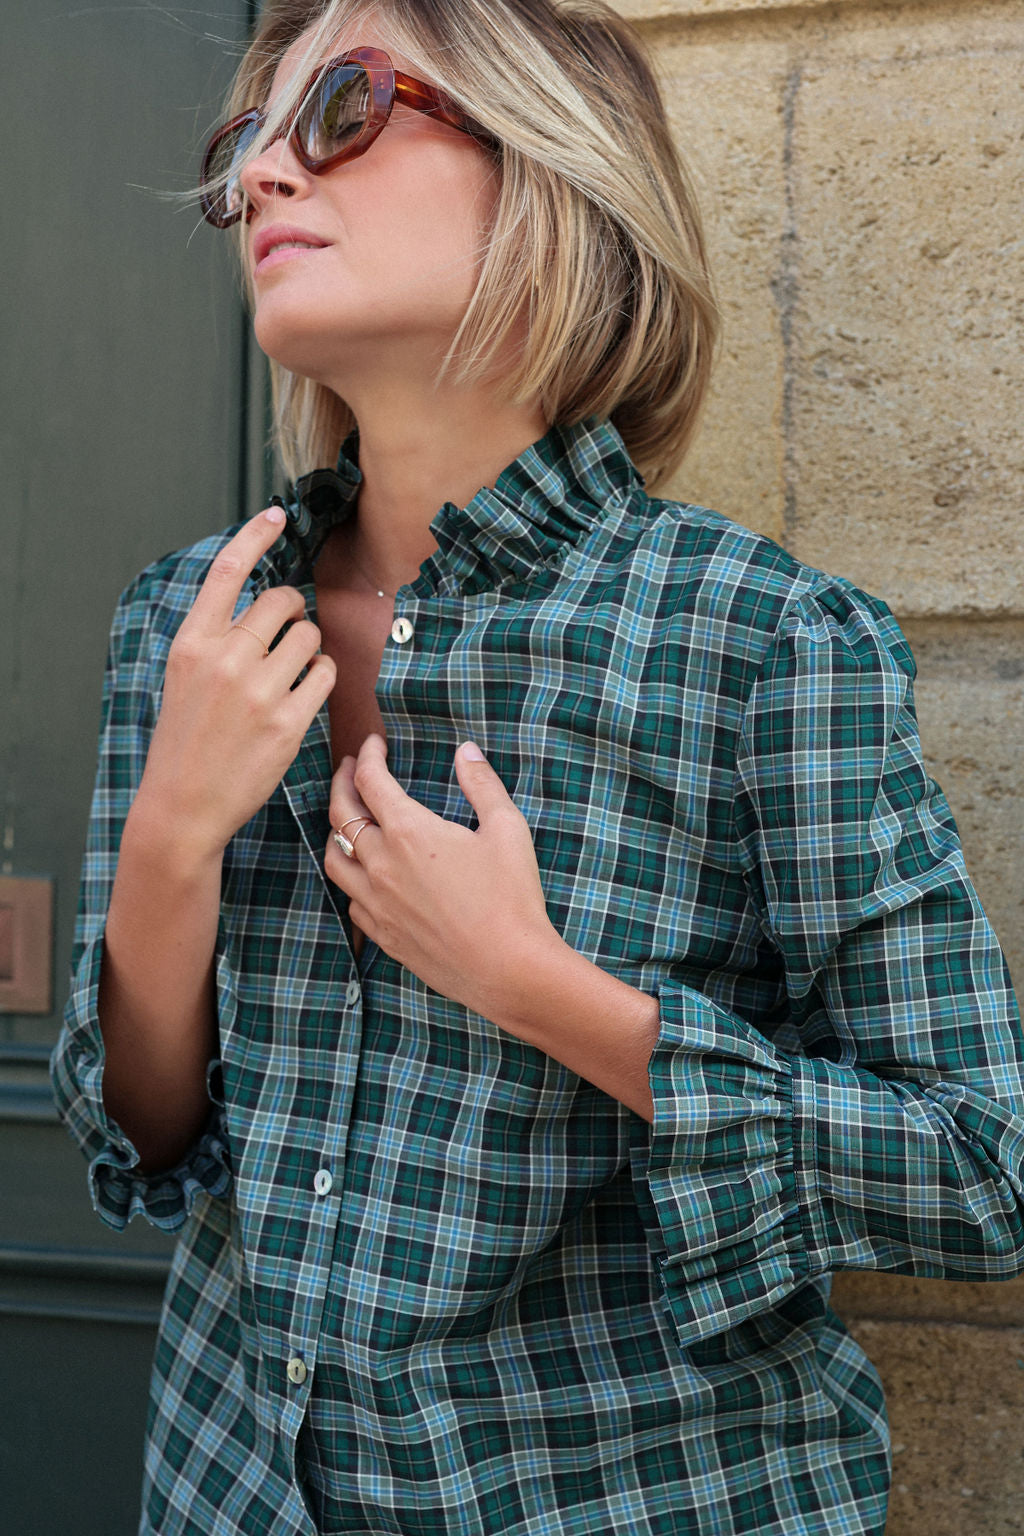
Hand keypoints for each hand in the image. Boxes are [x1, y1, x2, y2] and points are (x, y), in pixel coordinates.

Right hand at [133, 507, 335, 858]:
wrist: (182, 805)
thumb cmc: (187, 740)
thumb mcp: (184, 678)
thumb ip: (217, 638)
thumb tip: (263, 602)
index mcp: (192, 644)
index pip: (227, 571)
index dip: (255, 535)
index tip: (277, 514)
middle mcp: (224, 661)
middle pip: (281, 600)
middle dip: (293, 608)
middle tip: (290, 625)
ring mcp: (257, 692)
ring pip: (308, 636)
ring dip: (309, 645)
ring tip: (291, 670)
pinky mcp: (287, 723)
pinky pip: (324, 674)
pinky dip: (321, 676)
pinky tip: (305, 691)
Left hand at [325, 736, 562, 1020]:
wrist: (508, 968)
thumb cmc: (512, 897)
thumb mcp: (507, 830)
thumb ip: (482, 785)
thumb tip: (466, 751)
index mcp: (409, 832)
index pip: (370, 781)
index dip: (368, 755)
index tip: (374, 744)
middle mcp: (381, 864)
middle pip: (341, 814)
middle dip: (342, 783)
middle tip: (350, 768)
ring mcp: (376, 902)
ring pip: (334, 857)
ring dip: (336, 830)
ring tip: (347, 818)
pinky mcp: (382, 934)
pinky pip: (350, 898)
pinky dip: (350, 875)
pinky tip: (364, 872)